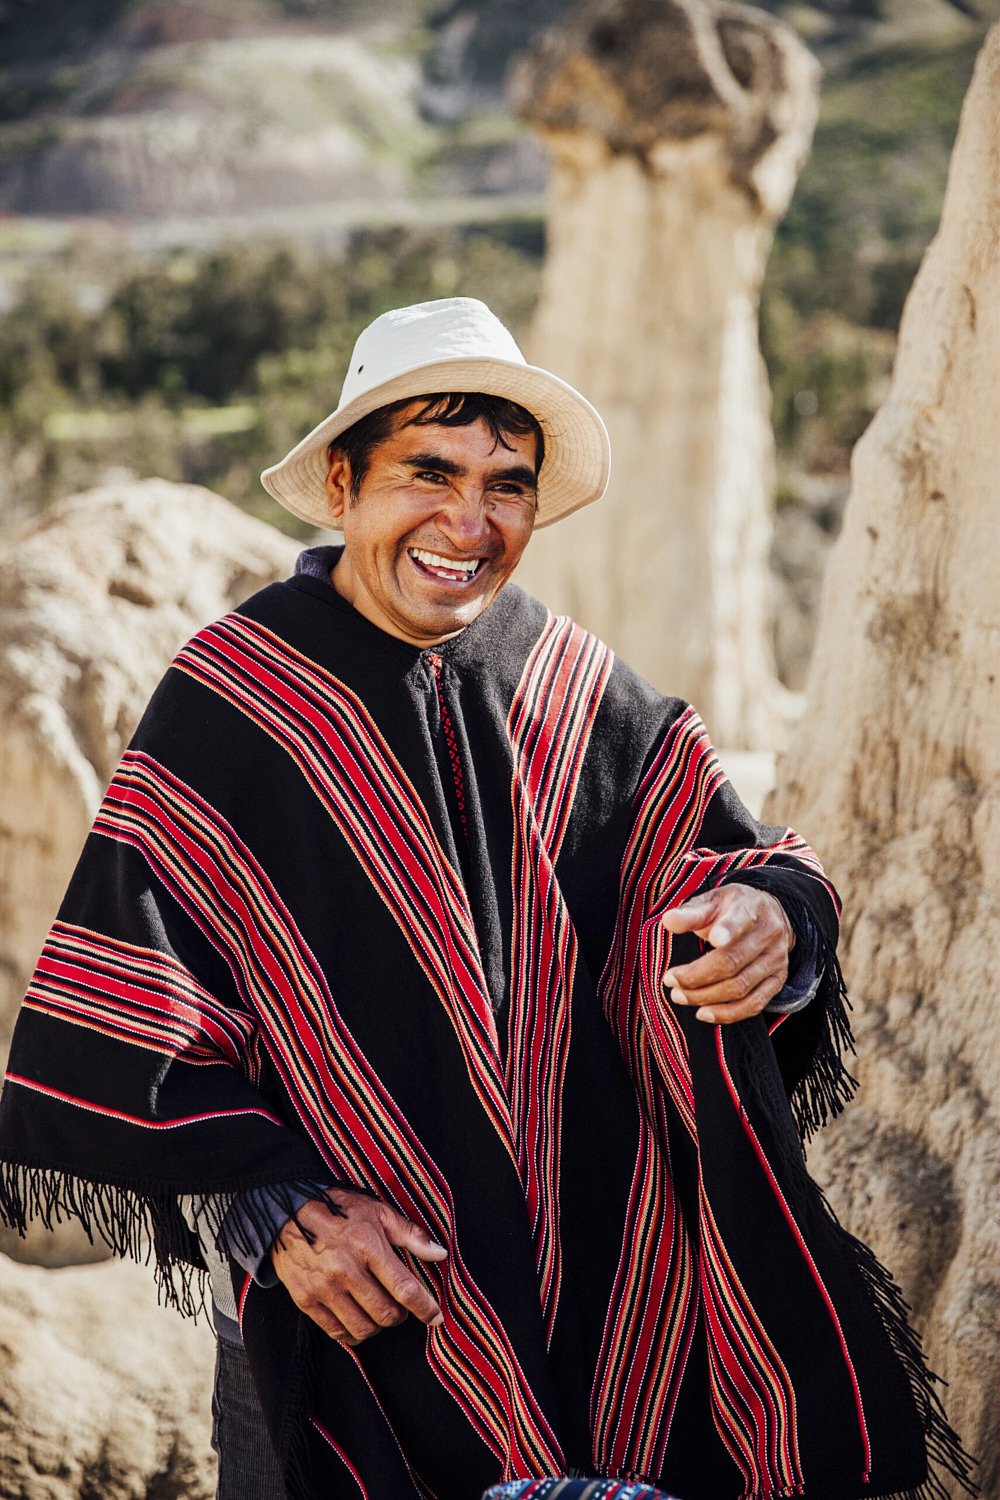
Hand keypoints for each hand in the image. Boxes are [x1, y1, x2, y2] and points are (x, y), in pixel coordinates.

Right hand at [270, 1189, 447, 1345]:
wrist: (287, 1213)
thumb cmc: (339, 1211)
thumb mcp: (378, 1212)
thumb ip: (411, 1235)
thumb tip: (440, 1254)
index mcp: (367, 1245)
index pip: (404, 1288)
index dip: (425, 1308)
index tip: (436, 1316)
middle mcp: (345, 1270)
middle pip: (386, 1314)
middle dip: (401, 1315)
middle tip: (400, 1305)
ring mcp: (324, 1288)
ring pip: (364, 1329)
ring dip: (378, 1325)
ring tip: (378, 1309)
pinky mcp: (306, 1301)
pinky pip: (338, 1333)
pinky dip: (354, 1332)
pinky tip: (358, 1317)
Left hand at [659, 883, 794, 1024]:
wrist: (770, 916)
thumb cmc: (732, 909)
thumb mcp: (712, 901)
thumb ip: (691, 913)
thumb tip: (669, 921)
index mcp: (750, 907)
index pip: (740, 919)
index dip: (727, 929)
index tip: (713, 939)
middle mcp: (768, 934)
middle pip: (732, 962)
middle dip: (696, 976)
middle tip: (670, 980)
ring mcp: (775, 960)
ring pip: (740, 987)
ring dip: (705, 997)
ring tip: (679, 996)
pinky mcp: (777, 981)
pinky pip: (754, 1005)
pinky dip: (727, 1014)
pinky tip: (703, 1013)